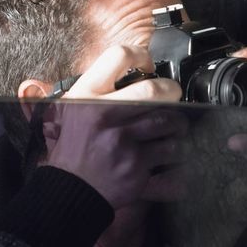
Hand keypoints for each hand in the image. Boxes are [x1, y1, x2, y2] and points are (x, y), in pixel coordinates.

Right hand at [42, 44, 183, 208]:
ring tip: (173, 127)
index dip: (141, 56)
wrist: (69, 190)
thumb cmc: (73, 149)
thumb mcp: (70, 111)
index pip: (119, 56)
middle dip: (171, 91)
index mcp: (87, 96)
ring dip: (176, 124)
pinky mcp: (137, 165)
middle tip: (173, 95)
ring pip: (168, 120)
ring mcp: (122, 141)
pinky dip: (176, 151)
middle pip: (155, 89)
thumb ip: (94, 90)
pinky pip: (171, 151)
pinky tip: (170, 152)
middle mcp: (105, 114)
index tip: (148, 64)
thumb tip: (126, 70)